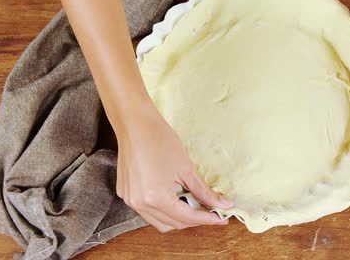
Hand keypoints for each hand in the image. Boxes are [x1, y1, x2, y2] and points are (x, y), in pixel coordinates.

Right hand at [116, 106, 231, 231]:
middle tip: (211, 212)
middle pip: (173, 224)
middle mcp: (140, 204)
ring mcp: (130, 200)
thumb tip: (224, 205)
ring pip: (159, 221)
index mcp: (156, 198)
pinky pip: (147, 211)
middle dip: (193, 220)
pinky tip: (175, 199)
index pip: (187, 218)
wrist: (135, 124)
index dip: (207, 219)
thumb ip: (204, 191)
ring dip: (178, 218)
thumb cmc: (160, 140)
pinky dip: (163, 210)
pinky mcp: (125, 193)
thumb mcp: (186, 168)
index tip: (221, 218)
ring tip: (194, 207)